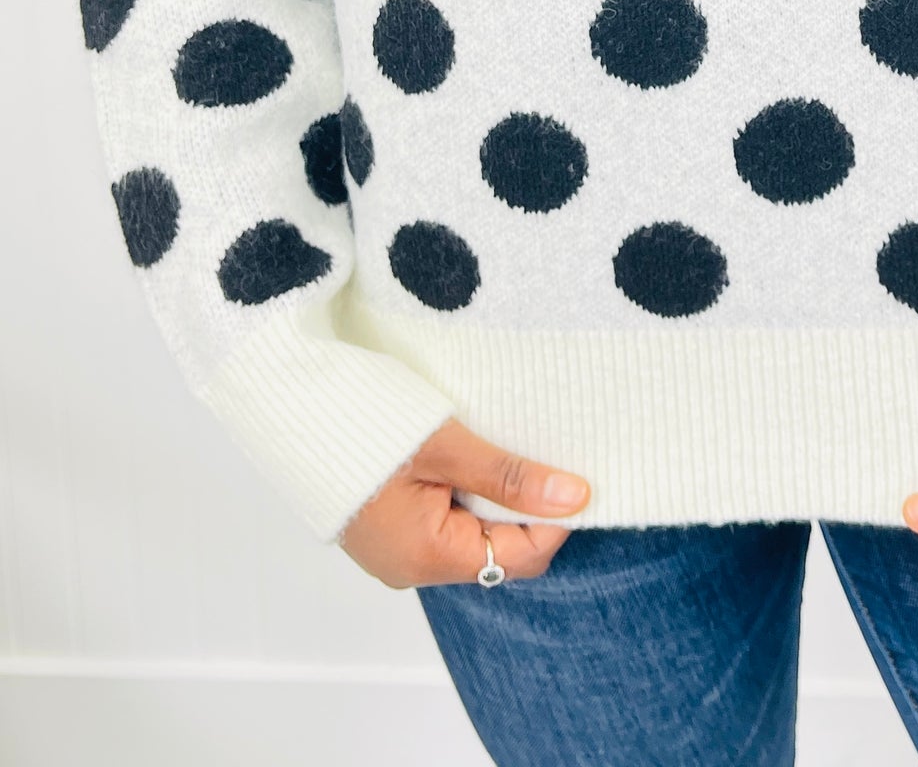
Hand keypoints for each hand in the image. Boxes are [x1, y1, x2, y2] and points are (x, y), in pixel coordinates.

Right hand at [339, 417, 589, 587]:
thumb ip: (509, 476)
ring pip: (473, 530)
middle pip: (498, 548)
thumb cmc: (362, 423)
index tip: (575, 473)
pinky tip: (467, 452)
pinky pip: (445, 518)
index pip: (521, 558)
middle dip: (525, 504)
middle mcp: (410, 566)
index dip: (555, 519)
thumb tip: (575, 497)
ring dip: (494, 493)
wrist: (289, 403)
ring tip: (499, 445)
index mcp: (426, 557)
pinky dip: (466, 489)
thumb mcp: (446, 445)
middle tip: (539, 451)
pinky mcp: (386, 527)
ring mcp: (396, 549)